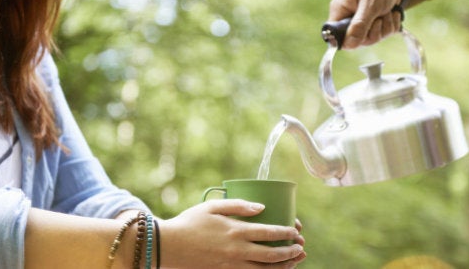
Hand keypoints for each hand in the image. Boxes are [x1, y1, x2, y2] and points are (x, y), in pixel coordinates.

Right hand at [159, 199, 305, 268]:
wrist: (168, 246)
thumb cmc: (190, 222)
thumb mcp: (213, 206)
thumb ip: (239, 205)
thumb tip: (262, 207)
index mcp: (236, 231)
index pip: (269, 233)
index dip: (286, 233)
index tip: (296, 231)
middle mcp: (237, 250)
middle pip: (272, 255)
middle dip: (290, 252)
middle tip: (300, 248)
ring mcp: (231, 265)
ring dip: (283, 267)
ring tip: (294, 262)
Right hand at [328, 0, 404, 48]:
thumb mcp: (370, 3)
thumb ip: (360, 24)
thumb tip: (350, 45)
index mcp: (340, 11)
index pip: (336, 36)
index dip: (348, 41)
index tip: (363, 36)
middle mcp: (348, 19)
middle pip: (357, 41)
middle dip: (373, 32)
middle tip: (380, 17)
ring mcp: (362, 22)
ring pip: (372, 39)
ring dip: (385, 27)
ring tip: (387, 11)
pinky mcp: (374, 23)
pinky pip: (383, 35)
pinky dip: (391, 25)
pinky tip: (392, 13)